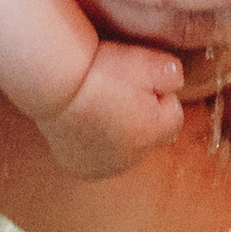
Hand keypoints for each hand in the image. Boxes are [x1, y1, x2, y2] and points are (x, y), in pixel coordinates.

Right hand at [42, 35, 186, 178]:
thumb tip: (176, 84)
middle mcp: (131, 160)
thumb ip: (173, 75)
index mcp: (153, 136)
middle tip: (117, 89)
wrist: (54, 81)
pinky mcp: (79, 169)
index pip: (173, 114)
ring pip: (125, 148)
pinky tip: (87, 122)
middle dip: (143, 115)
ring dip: (121, 132)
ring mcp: (103, 168)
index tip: (137, 79)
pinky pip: (99, 157)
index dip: (157, 92)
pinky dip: (97, 144)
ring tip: (101, 103)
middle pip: (150, 135)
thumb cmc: (102, 69)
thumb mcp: (148, 62)